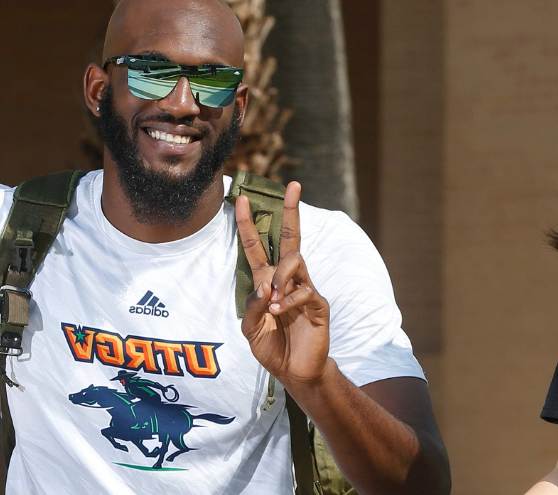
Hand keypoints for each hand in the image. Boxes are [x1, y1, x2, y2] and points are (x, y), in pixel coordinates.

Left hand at [237, 182, 331, 387]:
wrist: (294, 371)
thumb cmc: (272, 348)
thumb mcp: (250, 329)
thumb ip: (251, 306)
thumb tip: (265, 286)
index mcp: (266, 281)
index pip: (256, 247)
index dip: (247, 224)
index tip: (240, 198)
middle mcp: (286, 279)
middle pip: (290, 237)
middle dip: (291, 210)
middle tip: (293, 185)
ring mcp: (304, 288)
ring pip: (295, 261)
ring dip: (281, 276)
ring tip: (273, 301)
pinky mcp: (318, 303)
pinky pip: (305, 290)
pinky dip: (289, 300)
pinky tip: (280, 312)